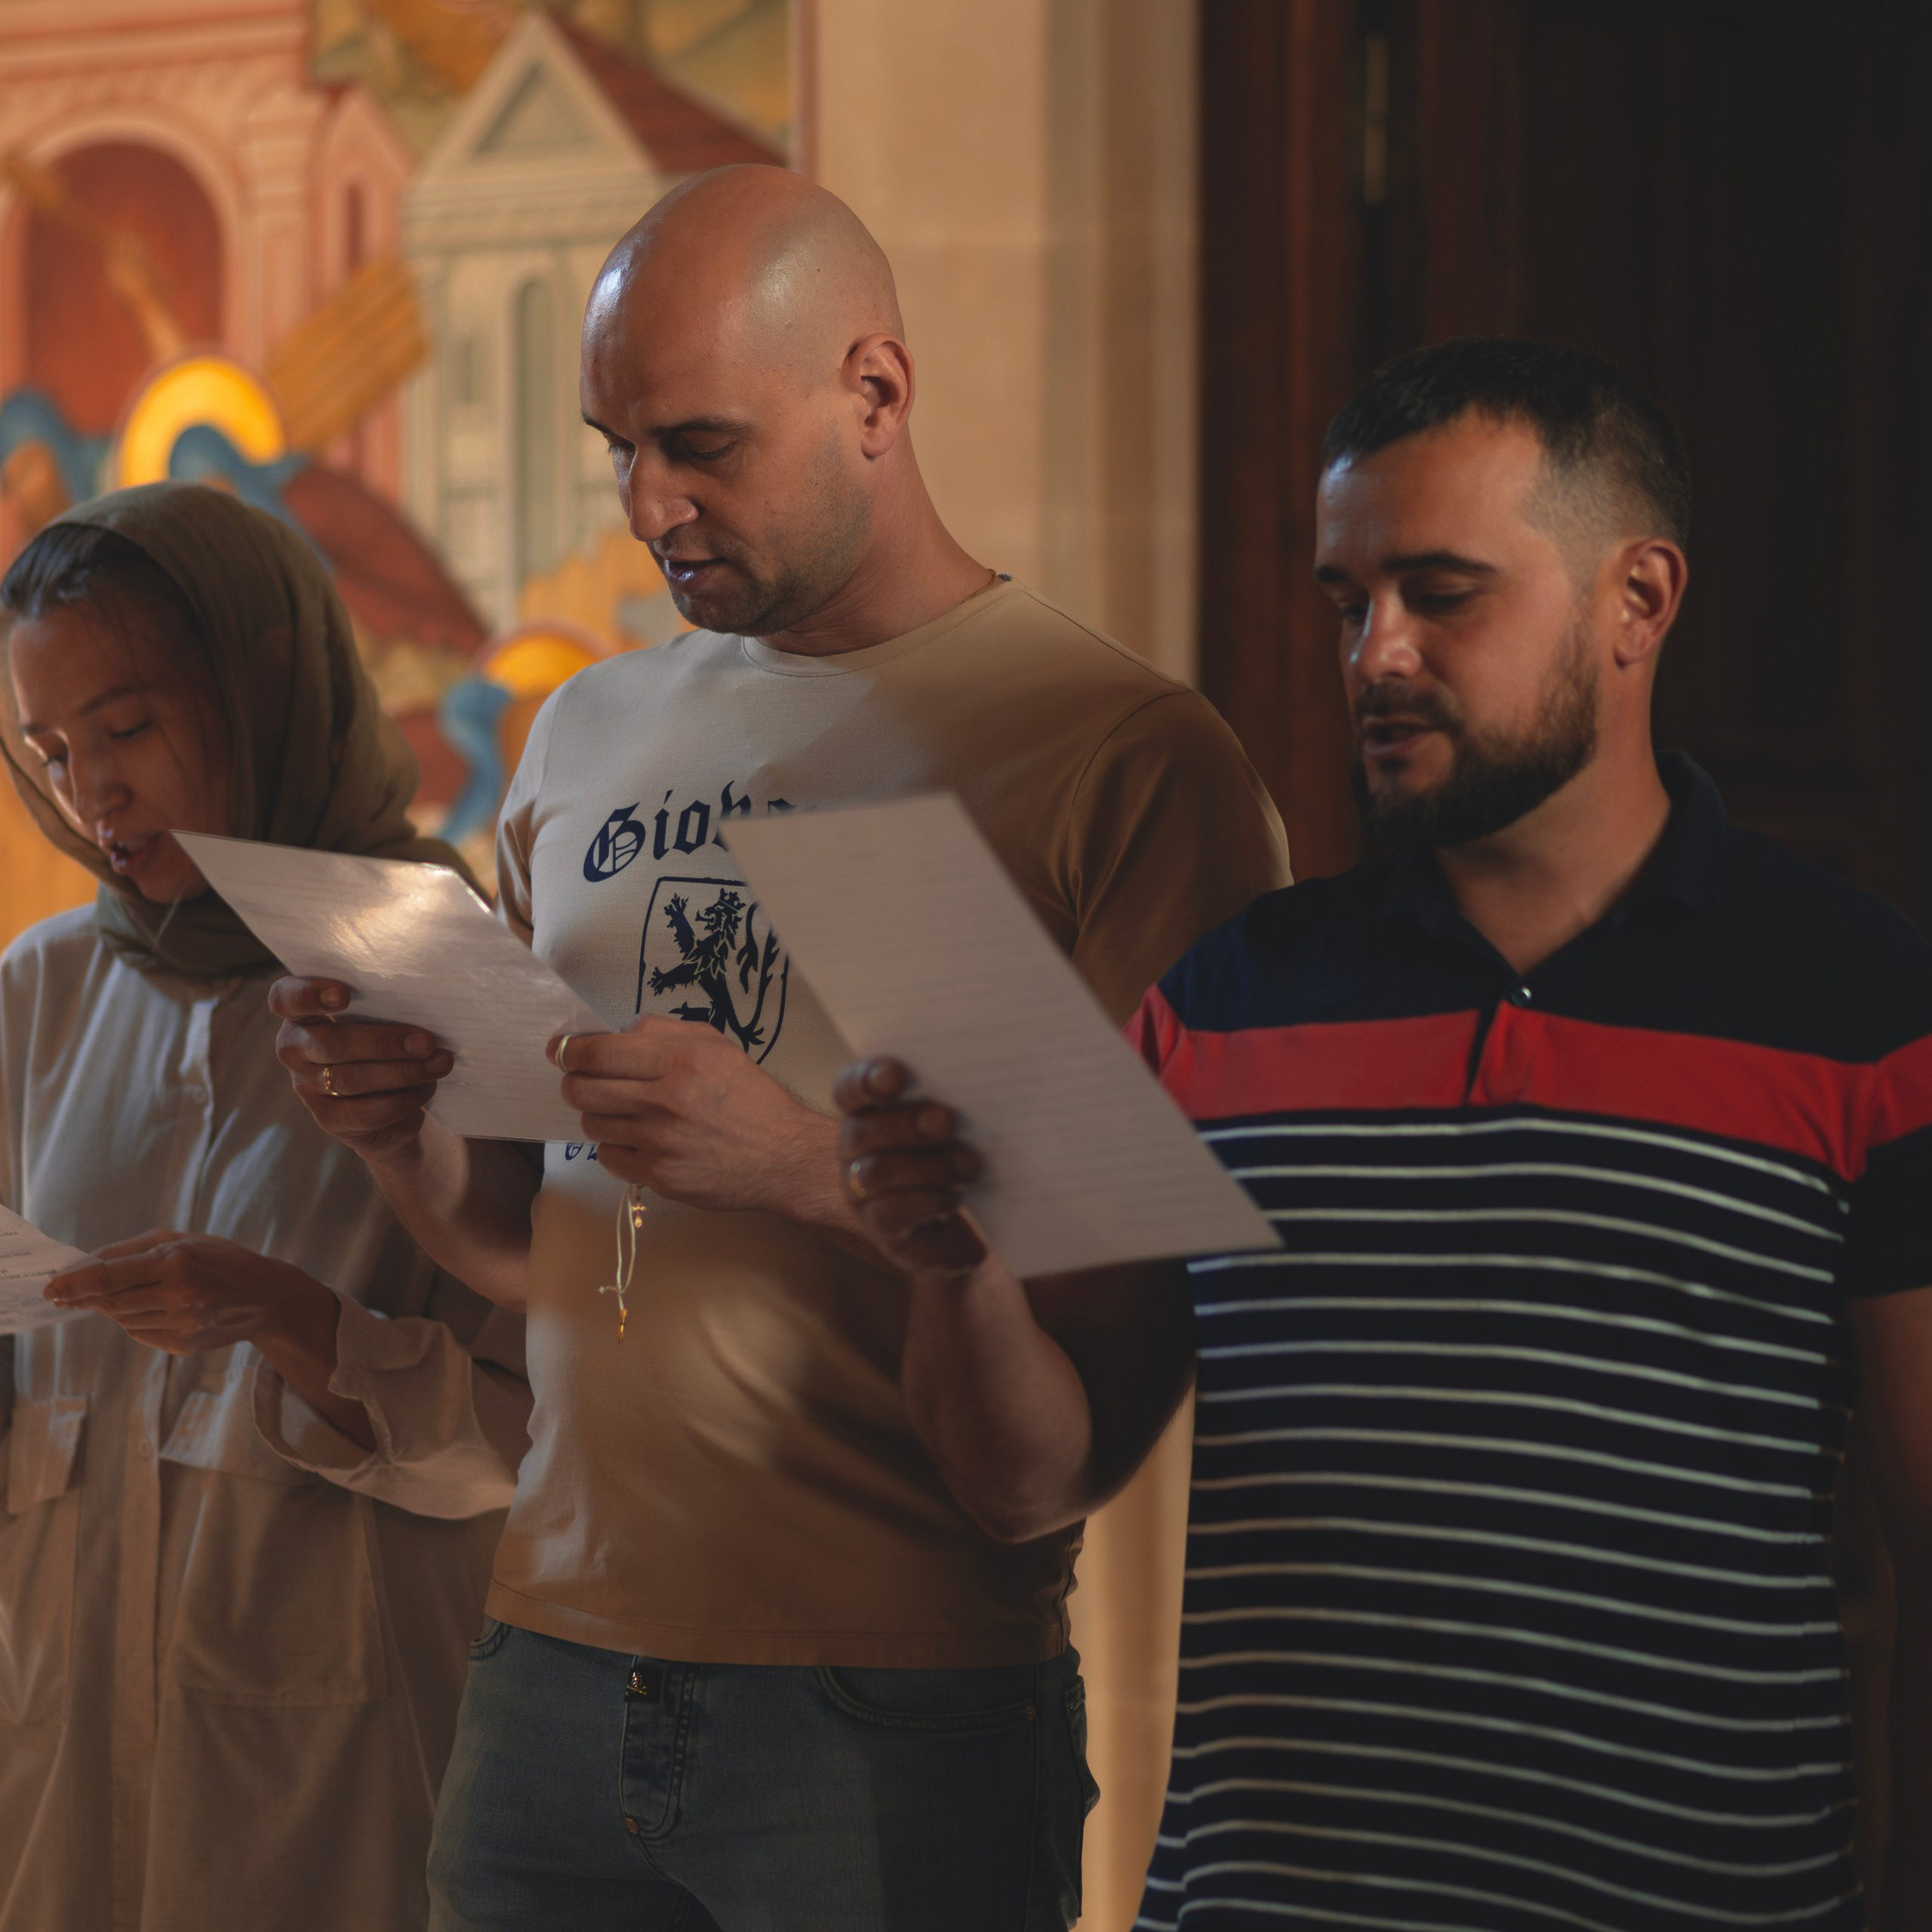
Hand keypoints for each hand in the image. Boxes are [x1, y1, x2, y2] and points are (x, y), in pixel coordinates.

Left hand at [46, 1230, 325, 1357]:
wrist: (265, 1297)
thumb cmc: (221, 1260)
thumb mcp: (183, 1240)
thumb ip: (132, 1250)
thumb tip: (85, 1266)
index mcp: (177, 1261)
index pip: (110, 1276)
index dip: (74, 1284)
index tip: (51, 1289)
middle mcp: (179, 1296)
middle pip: (111, 1302)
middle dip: (86, 1298)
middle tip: (67, 1295)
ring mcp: (182, 1325)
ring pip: (123, 1320)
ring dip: (115, 1308)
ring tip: (132, 1295)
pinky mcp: (183, 1345)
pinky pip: (141, 1334)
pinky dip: (136, 1321)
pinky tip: (154, 1309)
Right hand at [271, 976, 453, 1161]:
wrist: (390, 1102)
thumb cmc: (384, 1042)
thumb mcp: (379, 1019)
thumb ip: (384, 1008)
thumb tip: (424, 1004)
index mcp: (301, 1014)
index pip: (285, 999)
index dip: (307, 995)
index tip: (343, 995)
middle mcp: (295, 1049)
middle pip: (331, 1044)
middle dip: (385, 1043)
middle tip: (426, 1042)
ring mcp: (308, 1087)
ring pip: (351, 1079)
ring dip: (403, 1072)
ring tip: (440, 1063)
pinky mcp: (329, 1119)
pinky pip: (367, 1112)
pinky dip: (403, 1100)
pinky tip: (427, 1088)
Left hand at [554, 1017, 839, 1217]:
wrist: (782, 1156)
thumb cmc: (749, 1097)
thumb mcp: (716, 1046)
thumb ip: (663, 1030)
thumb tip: (616, 1032)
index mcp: (679, 1060)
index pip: (597, 1053)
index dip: (568, 1050)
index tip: (560, 1050)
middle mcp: (665, 1099)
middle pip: (583, 1089)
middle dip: (574, 1083)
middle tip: (583, 1082)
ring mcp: (659, 1141)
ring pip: (592, 1124)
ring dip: (598, 1116)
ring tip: (623, 1112)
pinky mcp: (658, 1176)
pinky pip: (609, 1158)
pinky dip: (615, 1148)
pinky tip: (639, 1140)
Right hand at [832, 1057, 987, 1278]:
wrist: (960, 1230)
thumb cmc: (953, 1159)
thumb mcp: (951, 1127)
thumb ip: (948, 1101)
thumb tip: (976, 1080)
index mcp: (867, 1114)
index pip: (850, 1090)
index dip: (866, 1079)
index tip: (896, 1074)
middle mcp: (854, 1152)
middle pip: (863, 1132)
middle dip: (906, 1124)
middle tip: (947, 1121)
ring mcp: (861, 1194)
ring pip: (877, 1173)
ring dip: (929, 1166)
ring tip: (969, 1164)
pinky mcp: (881, 1231)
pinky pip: (891, 1213)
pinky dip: (928, 1201)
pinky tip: (954, 1197)